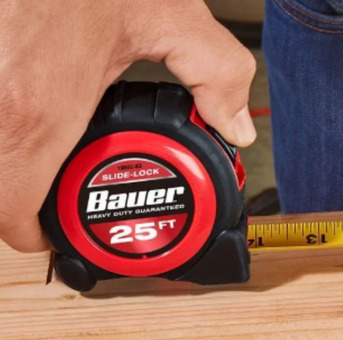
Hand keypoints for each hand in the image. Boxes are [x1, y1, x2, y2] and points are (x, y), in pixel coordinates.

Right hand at [0, 0, 256, 251]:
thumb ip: (215, 73)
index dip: (36, 232)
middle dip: (13, 196)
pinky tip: (17, 88)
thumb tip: (236, 126)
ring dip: (0, 156)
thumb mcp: (168, 12)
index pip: (10, 217)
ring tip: (32, 141)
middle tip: (44, 187)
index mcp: (38, 109)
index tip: (52, 224)